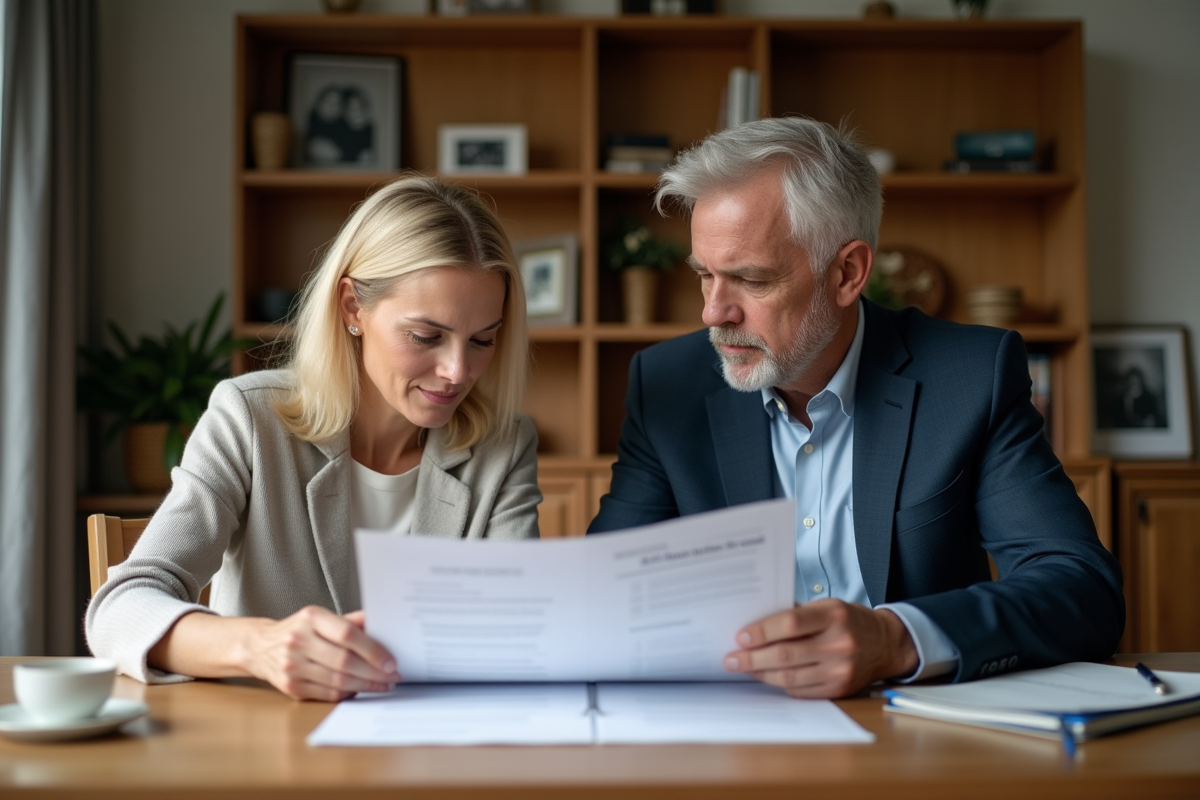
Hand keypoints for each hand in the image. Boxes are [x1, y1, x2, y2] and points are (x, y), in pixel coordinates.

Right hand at [243, 607, 400, 700]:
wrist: (260, 647)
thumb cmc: (299, 630)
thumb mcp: (321, 617)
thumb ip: (350, 621)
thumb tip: (383, 624)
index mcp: (311, 618)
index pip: (347, 634)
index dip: (372, 650)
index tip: (390, 661)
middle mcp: (298, 640)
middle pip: (344, 661)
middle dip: (374, 672)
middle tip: (392, 675)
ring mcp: (292, 666)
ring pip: (338, 681)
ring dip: (365, 685)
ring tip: (382, 684)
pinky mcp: (291, 687)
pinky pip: (328, 694)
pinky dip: (349, 693)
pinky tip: (361, 689)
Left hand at [723, 599, 917, 697]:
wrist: (885, 644)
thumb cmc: (847, 620)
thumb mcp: (826, 606)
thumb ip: (795, 614)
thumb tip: (754, 624)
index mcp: (834, 616)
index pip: (790, 624)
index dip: (762, 632)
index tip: (740, 637)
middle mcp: (840, 644)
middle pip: (786, 655)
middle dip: (752, 658)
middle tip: (731, 659)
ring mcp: (841, 670)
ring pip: (790, 677)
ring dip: (761, 674)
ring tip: (744, 668)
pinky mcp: (840, 689)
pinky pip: (801, 691)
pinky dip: (780, 685)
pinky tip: (766, 677)